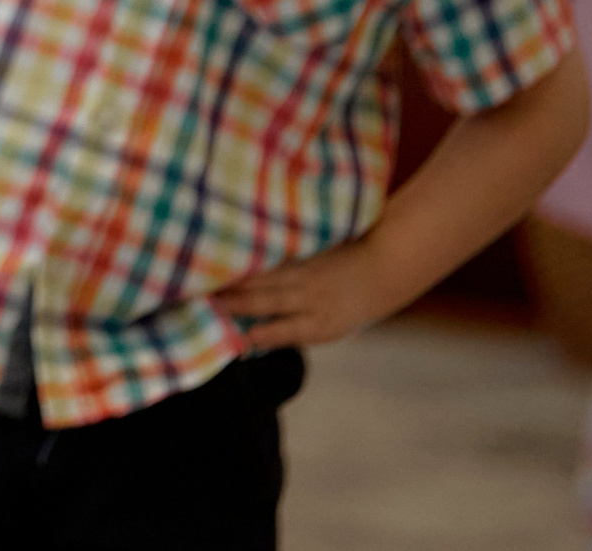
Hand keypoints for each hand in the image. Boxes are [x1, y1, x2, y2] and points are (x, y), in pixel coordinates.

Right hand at [210, 236, 405, 349]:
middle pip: (269, 302)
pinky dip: (253, 259)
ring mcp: (308, 274)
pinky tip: (233, 256)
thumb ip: (294, 330)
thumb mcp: (328, 327)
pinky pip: (274, 258)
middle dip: (239, 303)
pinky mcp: (305, 253)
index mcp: (320, 325)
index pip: (283, 333)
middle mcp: (312, 300)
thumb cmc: (349, 307)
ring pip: (268, 277)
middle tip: (210, 303)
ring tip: (212, 280)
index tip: (236, 338)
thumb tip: (253, 335)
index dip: (260, 335)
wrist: (381, 270)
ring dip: (239, 280)